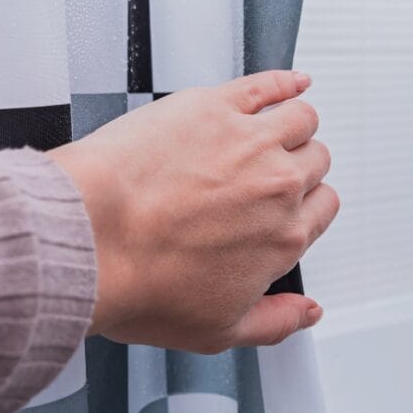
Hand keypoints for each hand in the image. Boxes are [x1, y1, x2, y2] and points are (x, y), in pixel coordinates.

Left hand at [48, 71, 337, 353]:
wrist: (90, 240)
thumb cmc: (140, 282)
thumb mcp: (217, 331)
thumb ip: (275, 323)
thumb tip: (306, 313)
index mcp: (283, 238)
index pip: (322, 208)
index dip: (306, 206)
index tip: (287, 206)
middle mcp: (277, 185)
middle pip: (314, 161)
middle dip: (300, 167)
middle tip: (271, 173)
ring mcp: (248, 140)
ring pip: (301, 119)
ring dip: (296, 125)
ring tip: (279, 128)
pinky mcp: (214, 106)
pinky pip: (269, 85)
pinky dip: (287, 82)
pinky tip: (292, 83)